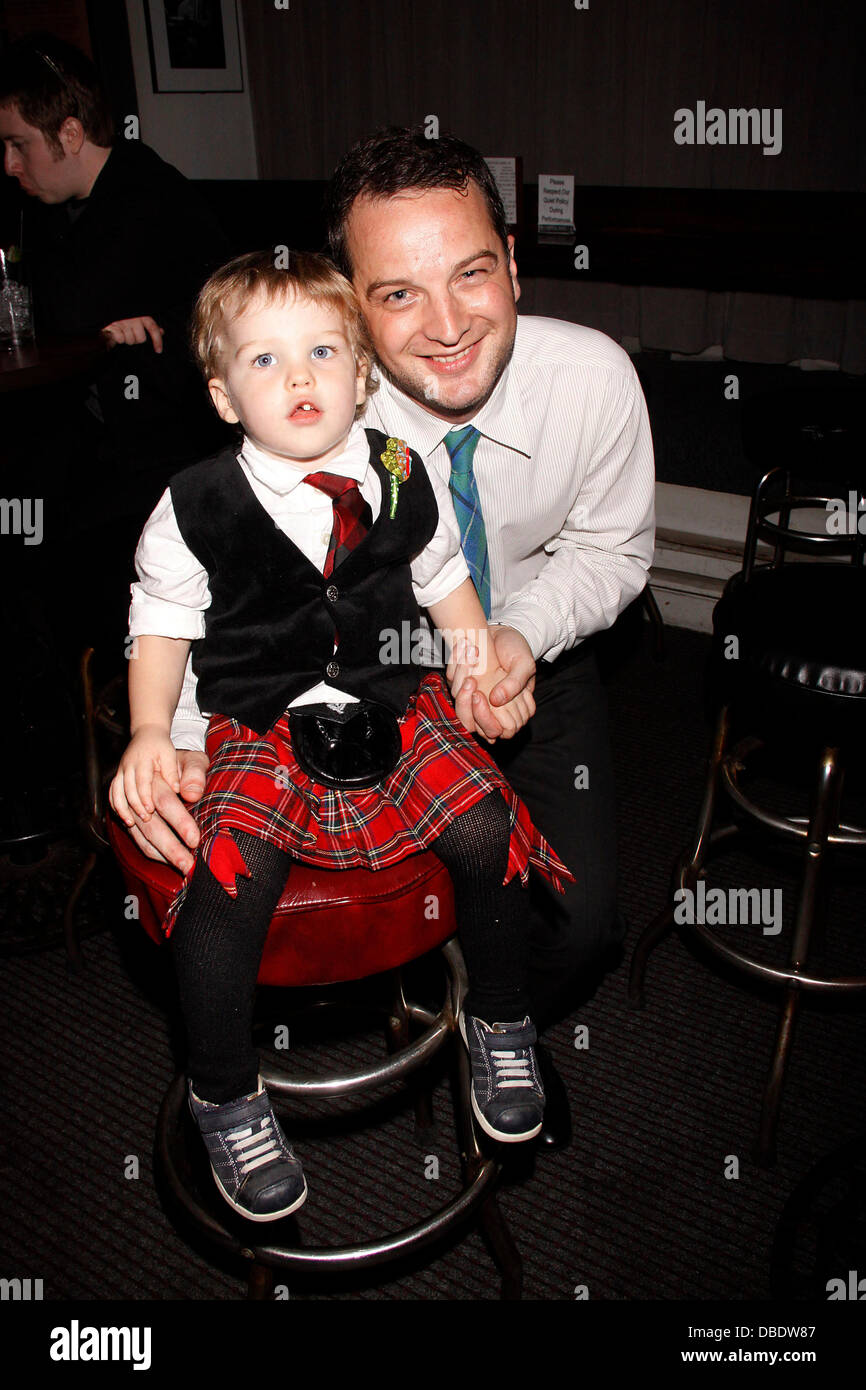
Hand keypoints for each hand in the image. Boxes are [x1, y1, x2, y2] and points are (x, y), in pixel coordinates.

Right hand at [101, 315, 163, 352]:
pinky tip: (115, 332)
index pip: (153, 328)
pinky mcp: (113, 325)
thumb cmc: (124, 316)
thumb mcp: (138, 318)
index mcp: (141, 315)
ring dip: (126, 339)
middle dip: (136, 339)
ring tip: (122, 331)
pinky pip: (120, 339)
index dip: (157, 340)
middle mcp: (133, 318)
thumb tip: (162, 332)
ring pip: (131, 341)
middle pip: (141, 339)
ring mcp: (123, 321)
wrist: (106, 307)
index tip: (159, 351)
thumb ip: (149, 325)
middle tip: (130, 333)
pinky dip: (118, 339)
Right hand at [109, 748, 207, 873]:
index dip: (180, 822)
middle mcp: (139, 795)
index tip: (194, 840)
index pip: (166, 802)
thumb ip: (194, 774)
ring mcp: (131, 807)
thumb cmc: (182, 760)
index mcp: (155, 779)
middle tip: (187, 865)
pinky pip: (135, 836)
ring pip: (141, 834)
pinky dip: (150, 851)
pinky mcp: (129, 816)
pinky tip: (167, 860)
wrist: (159, 757)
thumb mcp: (193, 760)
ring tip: (181, 868)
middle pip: (151, 825)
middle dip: (170, 847)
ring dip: (161, 854)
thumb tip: (192, 793)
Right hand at [111, 725, 181, 821]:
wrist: (146, 733)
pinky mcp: (118, 775)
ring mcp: (121, 770)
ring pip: (116, 791)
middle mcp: (128, 766)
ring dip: (121, 808)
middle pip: (127, 789)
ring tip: (130, 822)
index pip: (141, 781)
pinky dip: (114, 804)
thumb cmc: (160, 745)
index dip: (144, 797)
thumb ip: (172, 771)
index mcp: (142, 760)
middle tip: (145, 819)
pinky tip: (121, 815)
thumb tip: (176, 789)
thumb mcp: (169, 754)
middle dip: (134, 806)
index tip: (150, 810)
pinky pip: (112, 791)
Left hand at [452, 625, 535, 740]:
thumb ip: (515, 684)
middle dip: (465, 703)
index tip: (479, 695)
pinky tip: (464, 648)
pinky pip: (451, 681)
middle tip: (471, 680)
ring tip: (471, 655)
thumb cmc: (516, 651)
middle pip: (470, 724)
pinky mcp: (459, 683)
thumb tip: (496, 700)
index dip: (484, 718)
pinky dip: (455, 664)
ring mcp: (472, 698)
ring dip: (460, 677)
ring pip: (457, 704)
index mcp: (510, 712)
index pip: (494, 731)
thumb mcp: (524, 664)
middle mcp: (488, 709)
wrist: (503, 632)